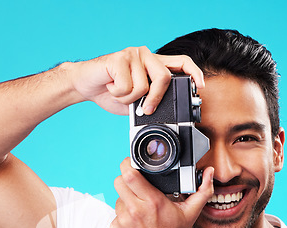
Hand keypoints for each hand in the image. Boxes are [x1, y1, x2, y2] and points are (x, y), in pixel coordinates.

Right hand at [68, 46, 204, 114]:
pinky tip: (110, 87)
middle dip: (154, 100)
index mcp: (153, 64)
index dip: (194, 73)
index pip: (181, 62)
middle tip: (143, 109)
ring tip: (118, 93)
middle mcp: (146, 55)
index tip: (200, 86)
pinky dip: (117, 94)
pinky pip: (127, 86)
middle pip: (163, 79)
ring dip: (128, 99)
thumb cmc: (111, 91)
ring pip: (143, 86)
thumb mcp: (136, 100)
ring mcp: (133, 54)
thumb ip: (151, 100)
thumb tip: (165, 114)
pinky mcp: (119, 58)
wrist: (85, 84)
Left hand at [111, 158, 213, 227]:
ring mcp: (123, 221)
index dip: (128, 164)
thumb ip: (202, 190)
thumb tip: (209, 172)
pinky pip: (116, 215)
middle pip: (119, 181)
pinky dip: (123, 216)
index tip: (132, 163)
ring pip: (118, 198)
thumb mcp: (191, 213)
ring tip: (140, 208)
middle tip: (135, 184)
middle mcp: (135, 211)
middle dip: (126, 179)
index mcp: (152, 202)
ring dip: (126, 199)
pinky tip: (135, 222)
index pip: (130, 174)